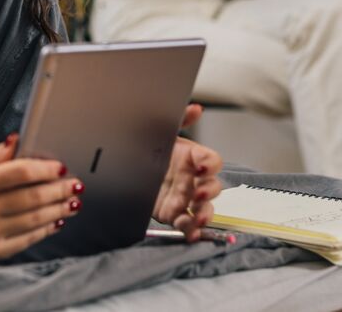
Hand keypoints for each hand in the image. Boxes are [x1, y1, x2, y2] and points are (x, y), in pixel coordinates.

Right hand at [0, 135, 83, 261]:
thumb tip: (17, 140)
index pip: (19, 172)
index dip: (44, 169)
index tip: (61, 167)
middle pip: (31, 197)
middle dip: (59, 190)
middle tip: (76, 185)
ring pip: (34, 219)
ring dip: (59, 209)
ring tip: (73, 202)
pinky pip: (29, 238)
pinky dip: (47, 228)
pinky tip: (59, 219)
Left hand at [152, 107, 222, 240]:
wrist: (129, 167)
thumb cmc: (151, 148)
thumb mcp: (163, 132)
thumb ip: (180, 120)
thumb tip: (195, 108)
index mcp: (192, 158)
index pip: (211, 160)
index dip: (210, 164)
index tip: (202, 166)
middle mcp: (193, 179)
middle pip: (212, 187)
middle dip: (209, 191)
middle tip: (199, 193)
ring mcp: (186, 198)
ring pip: (204, 208)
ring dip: (205, 214)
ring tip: (200, 217)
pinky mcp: (175, 214)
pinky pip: (188, 224)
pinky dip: (192, 230)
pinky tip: (191, 233)